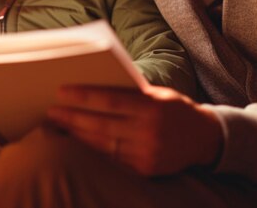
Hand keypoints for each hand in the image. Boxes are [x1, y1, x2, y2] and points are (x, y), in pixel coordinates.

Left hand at [47, 85, 221, 175]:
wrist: (205, 137)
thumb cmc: (175, 108)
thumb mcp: (158, 93)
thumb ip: (131, 92)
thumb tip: (94, 87)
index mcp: (152, 107)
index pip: (110, 100)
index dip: (83, 96)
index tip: (61, 92)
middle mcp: (149, 131)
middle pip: (101, 125)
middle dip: (72, 118)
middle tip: (51, 112)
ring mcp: (147, 153)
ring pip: (103, 145)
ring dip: (77, 137)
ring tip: (58, 128)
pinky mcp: (145, 169)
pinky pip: (112, 160)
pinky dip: (92, 152)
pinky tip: (77, 144)